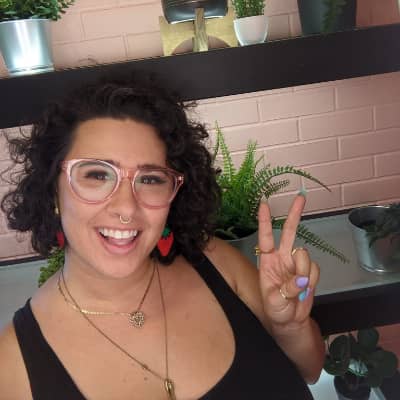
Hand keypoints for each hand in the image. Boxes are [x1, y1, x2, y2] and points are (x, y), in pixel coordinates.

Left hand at [257, 194, 319, 327]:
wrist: (291, 321)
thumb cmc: (276, 309)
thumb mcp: (274, 302)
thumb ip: (286, 289)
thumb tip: (301, 279)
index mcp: (267, 261)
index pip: (265, 237)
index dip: (264, 220)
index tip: (264, 203)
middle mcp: (282, 258)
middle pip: (289, 232)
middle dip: (294, 214)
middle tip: (301, 197)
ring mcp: (296, 263)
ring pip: (305, 256)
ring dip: (303, 272)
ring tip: (296, 290)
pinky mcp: (309, 270)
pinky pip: (315, 269)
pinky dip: (312, 281)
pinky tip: (304, 289)